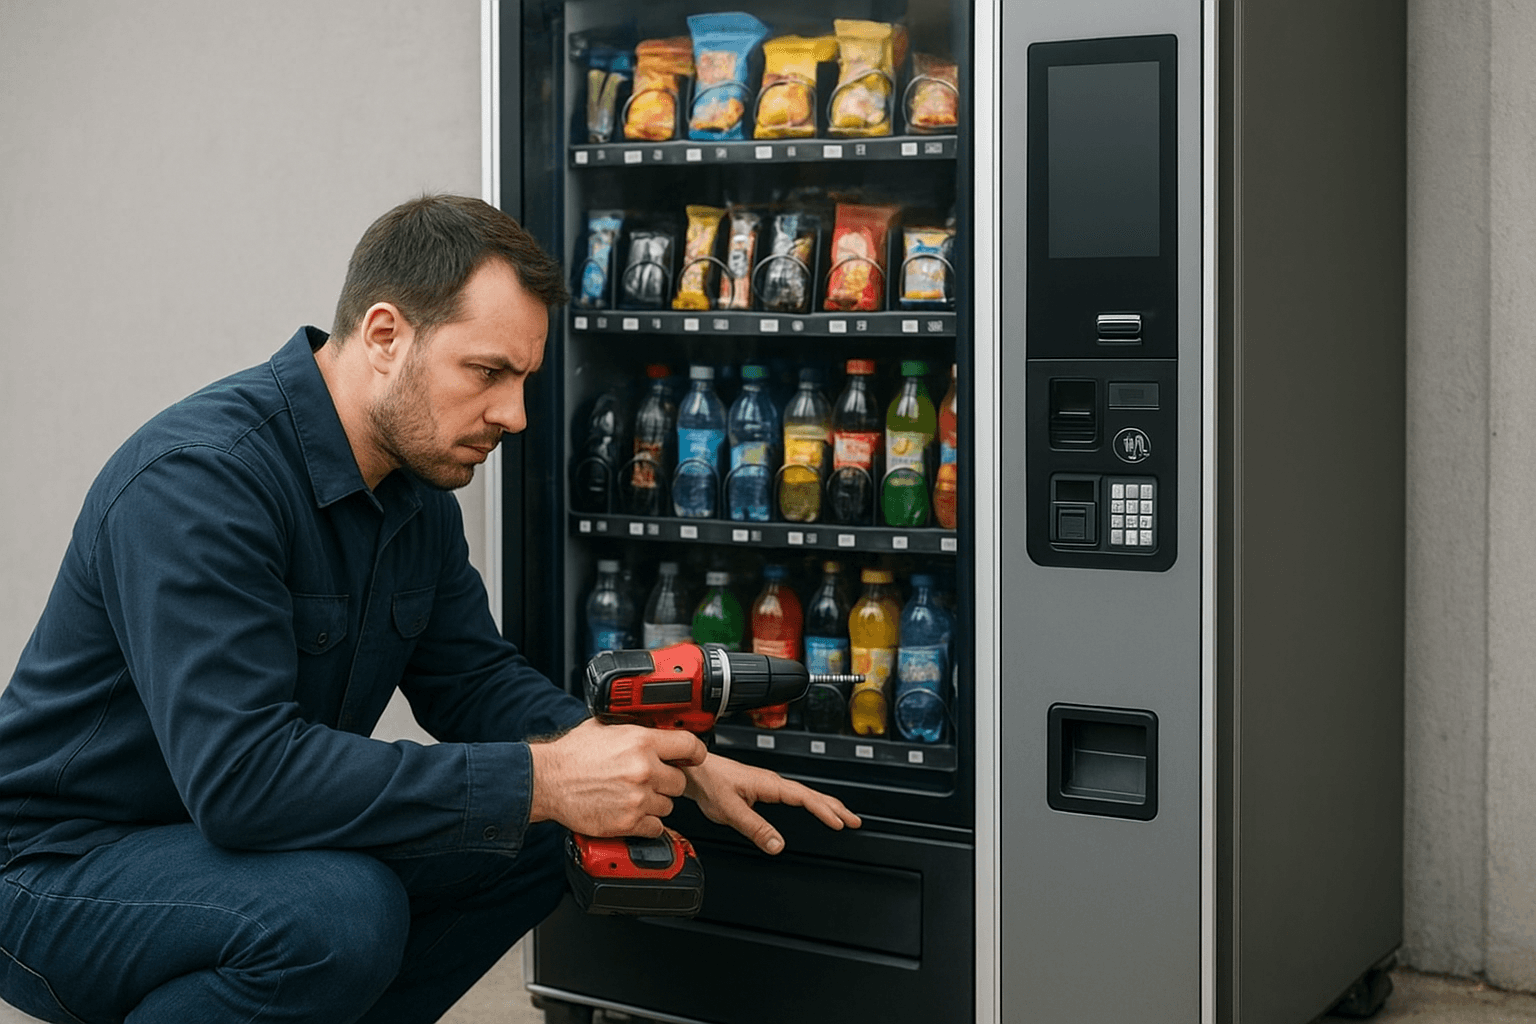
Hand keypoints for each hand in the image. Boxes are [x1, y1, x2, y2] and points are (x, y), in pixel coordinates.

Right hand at [528, 719, 706, 836]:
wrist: (547, 780)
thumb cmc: (571, 755)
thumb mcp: (605, 727)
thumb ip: (635, 729)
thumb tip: (654, 726)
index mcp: (641, 742)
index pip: (690, 746)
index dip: (694, 753)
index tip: (692, 757)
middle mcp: (643, 769)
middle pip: (680, 781)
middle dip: (666, 782)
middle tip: (647, 780)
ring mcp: (637, 798)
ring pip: (668, 806)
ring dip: (654, 803)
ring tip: (631, 796)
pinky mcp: (628, 822)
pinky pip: (655, 827)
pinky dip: (645, 824)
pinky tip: (629, 812)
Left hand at [682, 753, 861, 854]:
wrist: (694, 771)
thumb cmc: (709, 783)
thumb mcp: (730, 810)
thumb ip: (754, 827)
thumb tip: (777, 844)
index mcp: (769, 784)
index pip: (805, 798)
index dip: (824, 810)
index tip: (841, 822)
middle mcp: (772, 782)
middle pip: (812, 795)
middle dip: (835, 807)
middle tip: (855, 821)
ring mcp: (769, 785)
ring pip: (805, 794)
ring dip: (825, 805)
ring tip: (842, 817)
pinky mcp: (763, 789)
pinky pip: (795, 796)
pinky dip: (810, 804)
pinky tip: (813, 810)